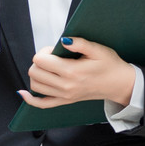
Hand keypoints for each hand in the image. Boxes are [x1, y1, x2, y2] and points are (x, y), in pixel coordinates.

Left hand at [17, 37, 134, 109]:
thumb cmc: (110, 65)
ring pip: (35, 86)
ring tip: (49, 68)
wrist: (119, 84)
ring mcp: (64, 96)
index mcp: (72, 71)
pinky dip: (30, 99)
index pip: (41, 60)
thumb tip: (63, 41)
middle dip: (39, 61)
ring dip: (36, 74)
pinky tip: (24, 92)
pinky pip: (42, 104)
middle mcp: (65, 86)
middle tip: (52, 57)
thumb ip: (79, 43)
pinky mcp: (65, 101)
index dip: (44, 51)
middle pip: (34, 72)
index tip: (54, 49)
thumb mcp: (97, 49)